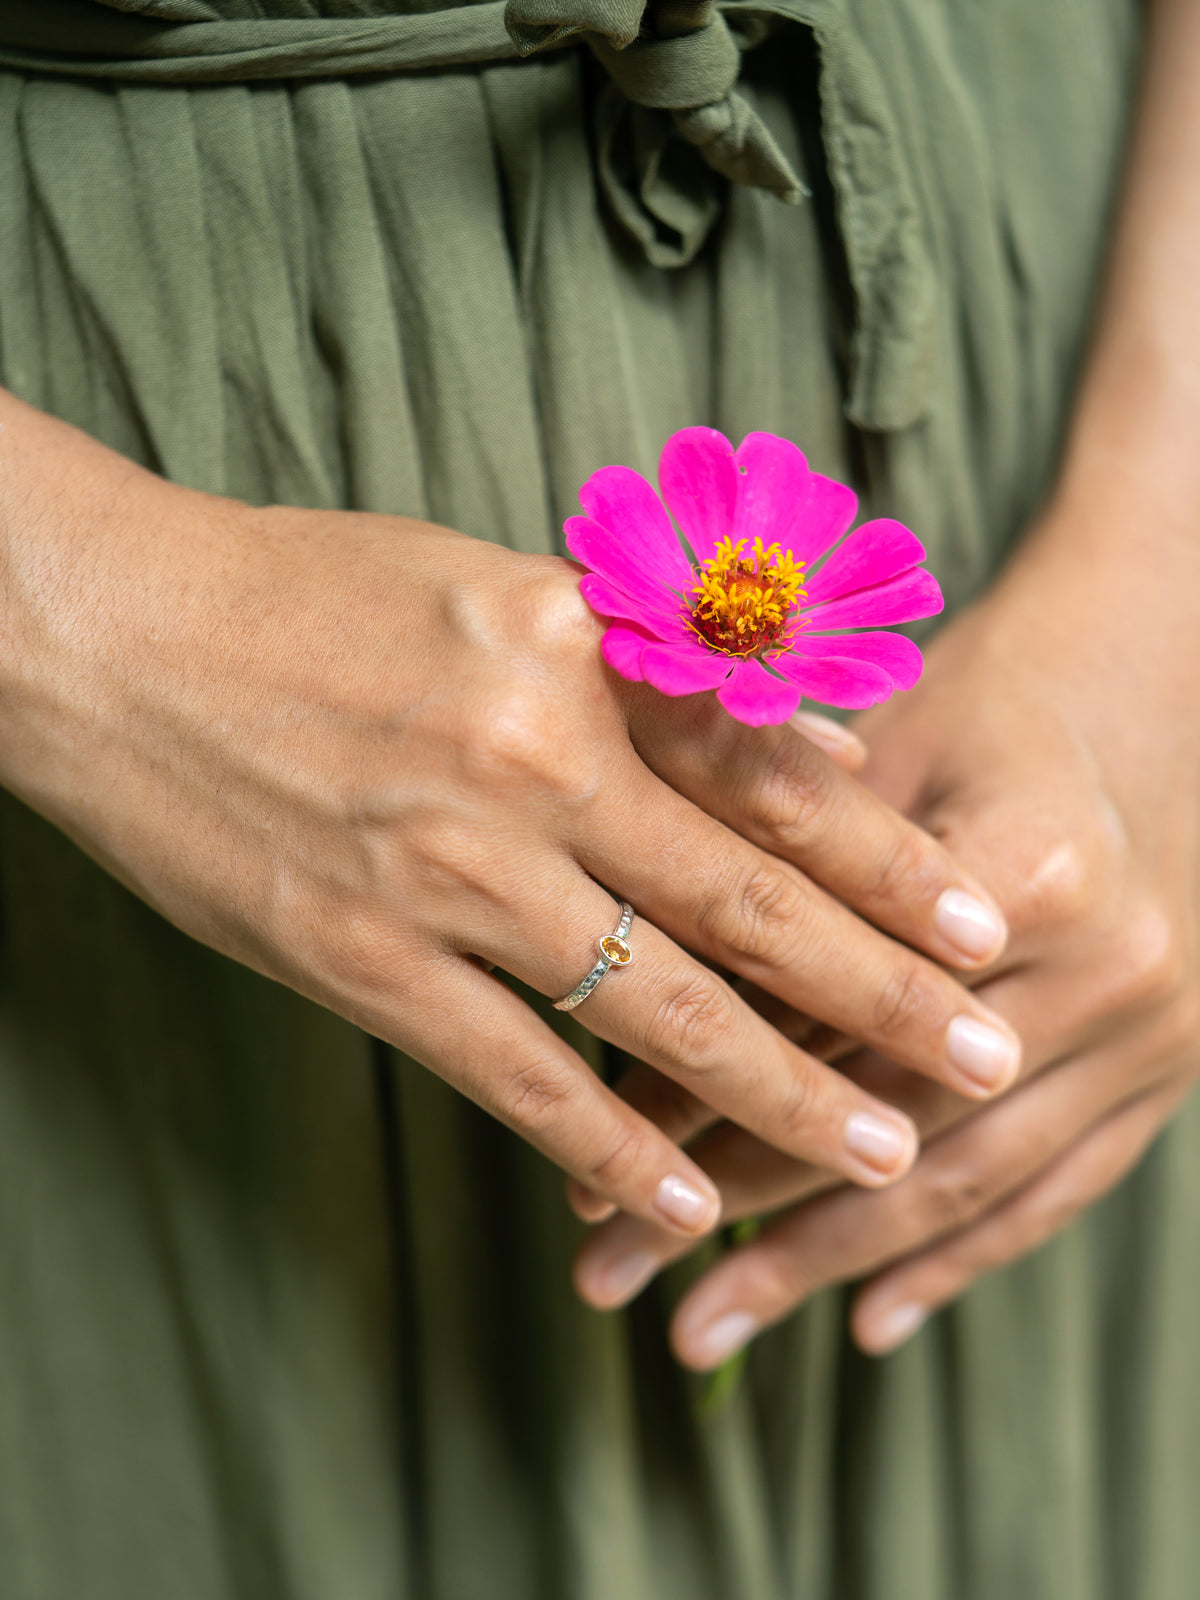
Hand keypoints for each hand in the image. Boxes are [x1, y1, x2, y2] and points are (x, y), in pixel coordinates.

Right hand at [0, 393, 1018, 1242]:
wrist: (118, 643)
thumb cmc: (311, 597)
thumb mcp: (497, 591)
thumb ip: (649, 677)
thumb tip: (797, 756)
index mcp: (570, 660)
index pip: (766, 781)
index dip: (888, 864)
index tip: (978, 925)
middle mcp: (527, 771)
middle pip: (742, 910)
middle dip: (880, 998)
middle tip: (984, 1059)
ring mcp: (441, 877)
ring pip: (650, 1011)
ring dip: (778, 1094)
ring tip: (878, 1150)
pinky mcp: (357, 961)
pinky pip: (509, 1072)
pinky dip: (606, 1144)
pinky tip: (681, 1199)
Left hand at [572, 503, 1199, 1361]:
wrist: (1165, 689)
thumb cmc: (989, 701)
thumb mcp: (883, 745)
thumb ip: (771, 853)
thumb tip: (615, 965)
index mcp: (1029, 872)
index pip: (832, 1018)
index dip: (702, 1093)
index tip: (594, 1167)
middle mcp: (1107, 970)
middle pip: (894, 1121)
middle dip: (745, 1213)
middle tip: (615, 1281)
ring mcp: (1155, 1034)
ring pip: (968, 1183)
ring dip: (826, 1265)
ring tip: (703, 1327)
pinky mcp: (1171, 1071)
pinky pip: (1057, 1192)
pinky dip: (958, 1264)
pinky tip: (866, 1323)